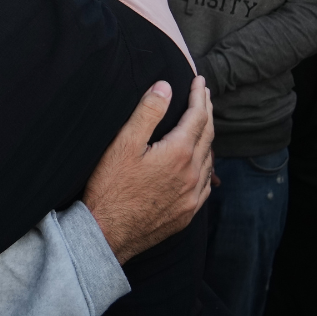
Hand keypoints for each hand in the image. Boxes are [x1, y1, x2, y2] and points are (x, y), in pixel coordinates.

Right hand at [83, 76, 214, 262]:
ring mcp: (192, 196)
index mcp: (178, 153)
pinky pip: (206, 183)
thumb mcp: (123, 144)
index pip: (197, 116)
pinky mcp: (187, 213)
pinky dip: (206, 165)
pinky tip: (201, 162)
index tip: (199, 81)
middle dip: (206, 111)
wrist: (107, 233)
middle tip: (204, 94)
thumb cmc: (110, 187)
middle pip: (207, 135)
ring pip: (209, 159)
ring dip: (207, 138)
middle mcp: (192, 174)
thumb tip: (165, 87)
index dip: (198, 96)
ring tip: (203, 123)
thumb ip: (147, 113)